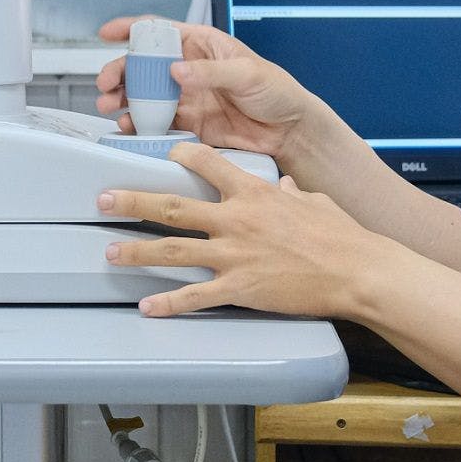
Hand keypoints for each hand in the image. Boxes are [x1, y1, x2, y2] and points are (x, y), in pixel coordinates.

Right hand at [96, 16, 324, 166]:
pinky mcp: (189, 124)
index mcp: (202, 45)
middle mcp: (189, 69)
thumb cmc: (277, 91)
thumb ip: (211, 72)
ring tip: (111, 107)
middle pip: (143, 66)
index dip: (131, 28)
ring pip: (145, 96)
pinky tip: (130, 129)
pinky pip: (158, 124)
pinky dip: (140, 126)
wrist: (290, 132)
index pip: (160, 30)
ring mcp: (187, 97)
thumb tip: (176, 71)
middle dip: (119, 72)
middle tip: (106, 84)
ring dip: (124, 100)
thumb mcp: (247, 73)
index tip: (107, 33)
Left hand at [98, 143, 388, 318]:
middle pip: (172, 206)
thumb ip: (293, 194)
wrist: (357, 270)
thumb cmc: (342, 235)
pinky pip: (196, 296)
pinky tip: (147, 307)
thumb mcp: (315, 202)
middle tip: (103, 199)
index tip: (163, 154)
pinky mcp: (240, 289)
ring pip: (173, 249)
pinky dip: (169, 303)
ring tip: (109, 252)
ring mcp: (234, 255)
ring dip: (137, 251)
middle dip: (133, 201)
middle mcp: (235, 219)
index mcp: (253, 193)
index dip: (181, 155)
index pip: (206, 164)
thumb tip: (287, 188)